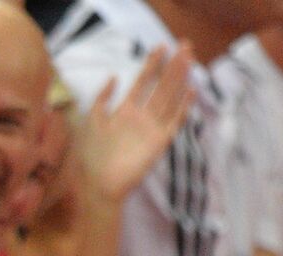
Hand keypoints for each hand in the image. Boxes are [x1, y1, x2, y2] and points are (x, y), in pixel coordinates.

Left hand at [77, 45, 193, 202]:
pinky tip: (191, 92)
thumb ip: (102, 98)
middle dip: (172, 66)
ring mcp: (152, 129)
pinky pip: (174, 123)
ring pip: (169, 99)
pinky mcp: (159, 143)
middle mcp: (142, 118)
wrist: (98, 183)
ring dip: (179, 79)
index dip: (152, 64)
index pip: (142, 82)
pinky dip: (183, 108)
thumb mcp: (91, 120)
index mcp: (125, 111)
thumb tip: (113, 76)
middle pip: (160, 86)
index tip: (161, 46)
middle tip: (186, 45)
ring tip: (189, 59)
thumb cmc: (91, 155)